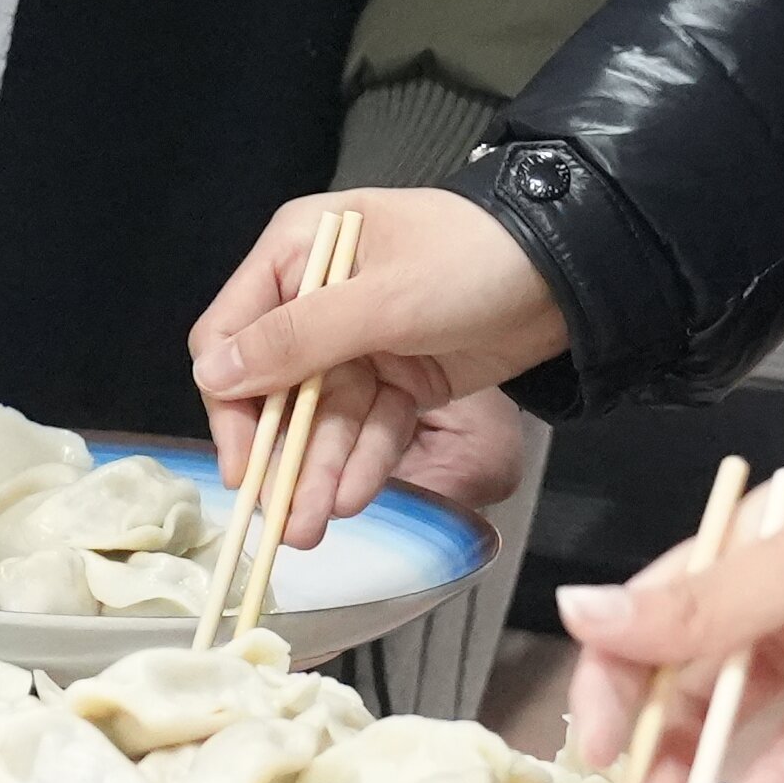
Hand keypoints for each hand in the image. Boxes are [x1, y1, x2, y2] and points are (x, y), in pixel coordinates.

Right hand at [189, 185, 562, 540]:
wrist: (571, 270)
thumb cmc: (469, 260)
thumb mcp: (380, 299)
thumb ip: (297, 339)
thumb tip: (212, 372)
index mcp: (298, 252)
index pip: (233, 335)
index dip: (232, 403)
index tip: (240, 464)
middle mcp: (320, 296)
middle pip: (279, 389)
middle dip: (282, 453)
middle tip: (278, 522)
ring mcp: (363, 341)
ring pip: (327, 418)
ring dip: (319, 471)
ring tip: (311, 530)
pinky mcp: (404, 377)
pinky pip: (372, 426)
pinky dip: (364, 462)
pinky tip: (352, 499)